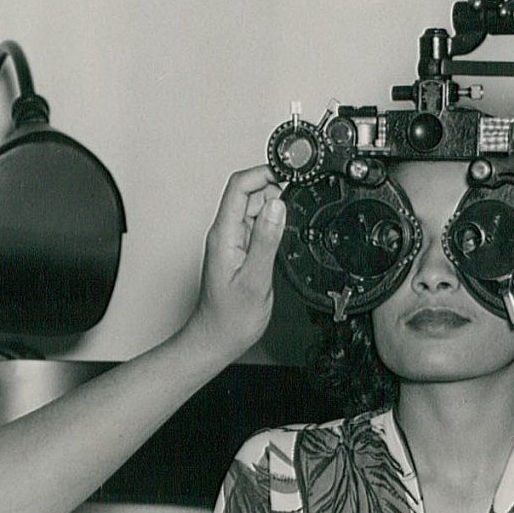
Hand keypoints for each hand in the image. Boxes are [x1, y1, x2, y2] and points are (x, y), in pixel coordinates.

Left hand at [184, 166, 286, 349]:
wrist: (217, 339)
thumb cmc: (230, 318)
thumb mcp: (254, 278)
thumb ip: (266, 239)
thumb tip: (278, 206)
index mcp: (223, 234)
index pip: (239, 186)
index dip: (263, 174)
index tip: (287, 176)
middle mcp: (224, 234)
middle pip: (247, 193)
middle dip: (273, 188)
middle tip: (296, 198)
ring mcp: (231, 242)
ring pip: (252, 208)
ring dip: (272, 206)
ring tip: (292, 217)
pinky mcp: (238, 251)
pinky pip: (254, 226)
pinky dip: (271, 222)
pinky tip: (282, 233)